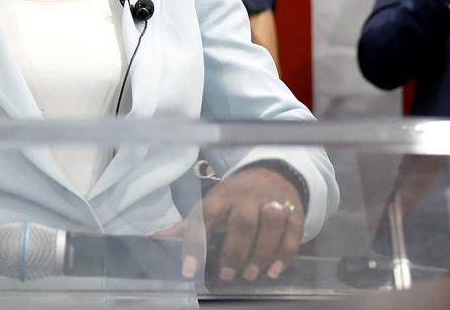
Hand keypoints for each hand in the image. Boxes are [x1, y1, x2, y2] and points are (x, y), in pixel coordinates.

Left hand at [156, 166, 303, 283]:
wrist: (274, 174)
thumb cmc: (236, 195)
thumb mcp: (213, 204)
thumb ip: (190, 224)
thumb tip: (155, 236)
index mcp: (223, 194)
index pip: (206, 215)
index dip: (196, 241)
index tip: (188, 269)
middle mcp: (248, 196)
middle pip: (242, 221)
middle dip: (235, 250)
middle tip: (228, 275)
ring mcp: (273, 201)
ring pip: (270, 224)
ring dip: (262, 252)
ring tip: (253, 275)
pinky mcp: (295, 211)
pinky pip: (293, 231)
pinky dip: (285, 253)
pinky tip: (275, 270)